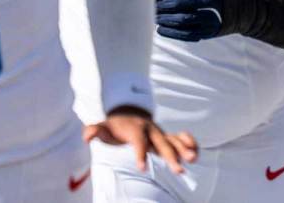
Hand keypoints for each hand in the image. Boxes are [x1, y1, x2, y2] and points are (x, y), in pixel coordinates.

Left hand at [84, 106, 198, 174]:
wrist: (127, 113)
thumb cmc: (114, 126)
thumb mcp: (103, 127)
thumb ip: (95, 131)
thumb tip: (87, 136)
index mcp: (135, 129)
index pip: (139, 141)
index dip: (140, 153)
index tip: (142, 168)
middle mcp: (151, 130)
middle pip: (162, 143)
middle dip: (171, 156)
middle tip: (179, 170)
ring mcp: (160, 133)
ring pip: (175, 140)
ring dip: (185, 149)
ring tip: (194, 159)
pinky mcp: (167, 136)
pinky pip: (181, 137)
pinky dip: (190, 142)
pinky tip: (196, 153)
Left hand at [154, 0, 243, 41]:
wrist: (241, 9)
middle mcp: (210, 0)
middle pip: (180, 2)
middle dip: (161, 5)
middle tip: (148, 7)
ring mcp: (211, 16)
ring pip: (183, 19)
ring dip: (165, 19)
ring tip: (153, 18)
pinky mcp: (210, 31)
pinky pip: (188, 34)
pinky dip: (172, 33)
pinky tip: (160, 29)